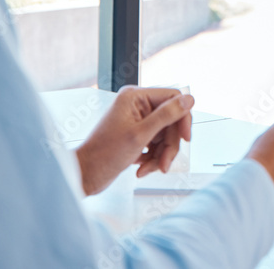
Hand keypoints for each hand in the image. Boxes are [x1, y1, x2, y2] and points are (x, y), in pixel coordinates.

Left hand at [75, 86, 193, 195]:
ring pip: (165, 134)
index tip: (185, 138)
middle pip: (170, 120)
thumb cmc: (103, 155)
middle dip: (169, 145)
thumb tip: (189, 99)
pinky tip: (142, 167)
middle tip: (164, 163)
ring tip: (150, 168)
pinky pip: (156, 143)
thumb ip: (167, 115)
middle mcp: (136, 105)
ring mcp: (136, 120)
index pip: (173, 98)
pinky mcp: (136, 134)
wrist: (85, 176)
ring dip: (161, 154)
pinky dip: (153, 157)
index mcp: (135, 97)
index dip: (182, 118)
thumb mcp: (140, 135)